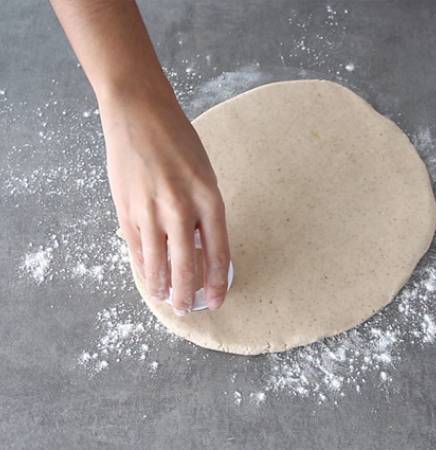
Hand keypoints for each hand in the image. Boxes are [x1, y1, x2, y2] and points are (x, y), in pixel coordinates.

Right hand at [99, 82, 229, 314]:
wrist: (139, 113)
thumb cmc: (177, 141)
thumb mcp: (204, 175)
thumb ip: (203, 212)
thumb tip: (198, 247)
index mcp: (209, 198)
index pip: (218, 253)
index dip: (217, 282)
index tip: (216, 300)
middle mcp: (181, 208)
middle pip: (186, 266)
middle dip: (187, 295)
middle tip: (186, 309)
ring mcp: (150, 210)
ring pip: (156, 264)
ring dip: (162, 288)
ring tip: (166, 300)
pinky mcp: (126, 209)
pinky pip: (135, 249)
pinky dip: (142, 268)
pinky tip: (148, 278)